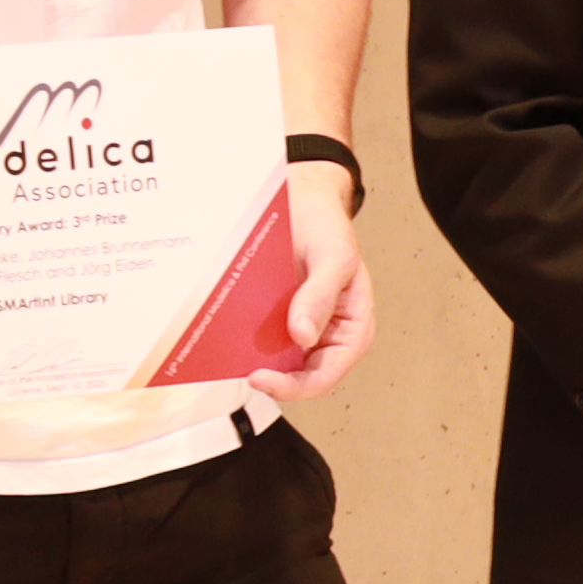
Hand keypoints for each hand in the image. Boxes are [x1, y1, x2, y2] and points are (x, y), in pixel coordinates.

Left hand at [246, 161, 377, 401]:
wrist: (304, 198)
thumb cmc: (327, 225)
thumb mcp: (332, 256)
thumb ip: (320, 297)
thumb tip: (304, 337)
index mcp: (352, 330)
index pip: (323, 376)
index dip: (292, 385)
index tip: (260, 375)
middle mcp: (327, 334)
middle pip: (298, 373)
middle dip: (271, 372)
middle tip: (238, 362)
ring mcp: (301, 327)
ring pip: (277, 358)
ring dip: (255, 355)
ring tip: (231, 346)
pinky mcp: (279, 316)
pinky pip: (262, 336)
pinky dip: (247, 337)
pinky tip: (230, 329)